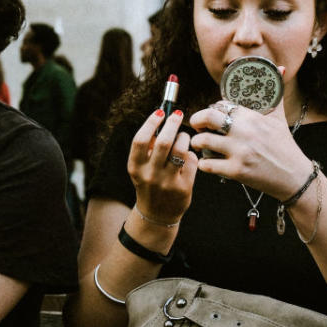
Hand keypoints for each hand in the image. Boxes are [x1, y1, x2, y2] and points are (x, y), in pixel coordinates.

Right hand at [127, 109, 196, 224]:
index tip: (160, 112)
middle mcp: (150, 175)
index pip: (140, 140)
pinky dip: (190, 154)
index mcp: (135, 167)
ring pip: (180, 149)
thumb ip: (146, 147)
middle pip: (163, 142)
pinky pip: (191, 161)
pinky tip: (187, 156)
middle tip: (177, 114)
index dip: (150, 123)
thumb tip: (160, 120)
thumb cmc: (149, 183)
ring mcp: (167, 182)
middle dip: (172, 123)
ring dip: (184, 137)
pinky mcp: (184, 187)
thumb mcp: (140, 168)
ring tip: (183, 136)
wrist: (157, 214)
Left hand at [189, 95, 311, 199]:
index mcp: (252, 117)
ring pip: (202, 141)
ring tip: (201, 145)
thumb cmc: (284, 145)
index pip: (220, 105)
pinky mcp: (236, 171)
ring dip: (197, 143)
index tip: (211, 116)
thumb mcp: (279, 117)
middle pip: (207, 117)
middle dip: (196, 120)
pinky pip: (207, 164)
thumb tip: (280, 68)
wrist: (294, 176)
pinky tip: (209, 162)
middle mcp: (244, 132)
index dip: (212, 109)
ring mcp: (239, 152)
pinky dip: (203, 163)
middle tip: (197, 126)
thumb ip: (275, 92)